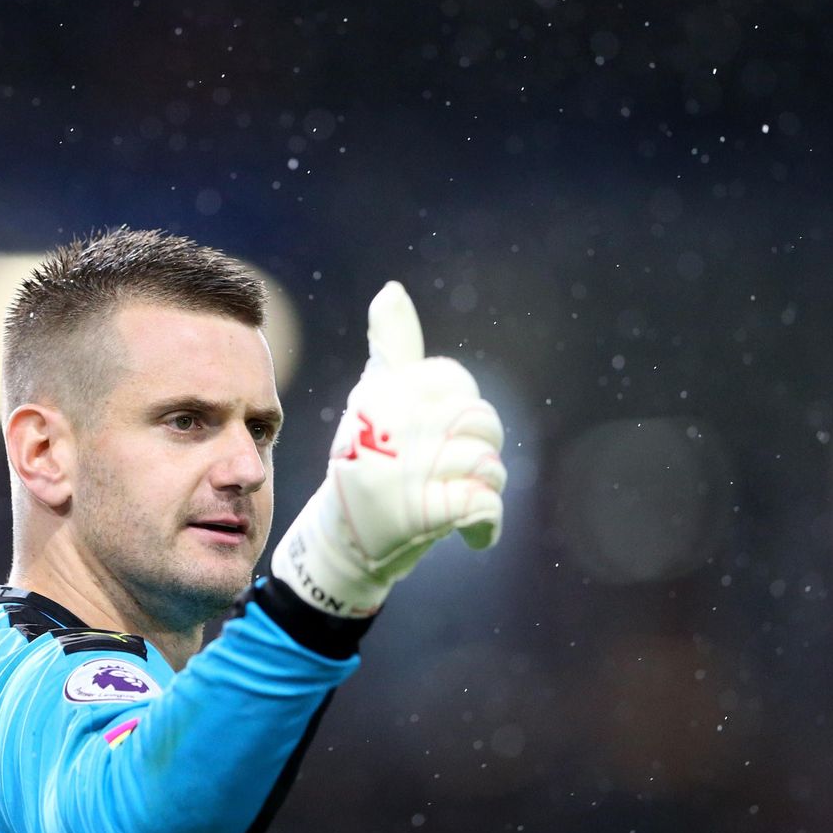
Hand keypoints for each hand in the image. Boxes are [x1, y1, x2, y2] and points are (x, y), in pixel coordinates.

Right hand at [271, 281, 506, 616]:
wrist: (343, 542)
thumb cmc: (366, 461)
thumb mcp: (374, 399)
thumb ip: (393, 345)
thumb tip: (391, 289)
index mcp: (384, 394)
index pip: (455, 384)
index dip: (457, 408)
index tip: (432, 432)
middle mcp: (393, 426)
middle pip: (480, 421)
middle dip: (479, 448)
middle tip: (448, 471)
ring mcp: (408, 473)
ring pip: (489, 464)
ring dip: (483, 489)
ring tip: (457, 499)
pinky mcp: (424, 516)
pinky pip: (485, 505)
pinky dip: (487, 526)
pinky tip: (473, 535)